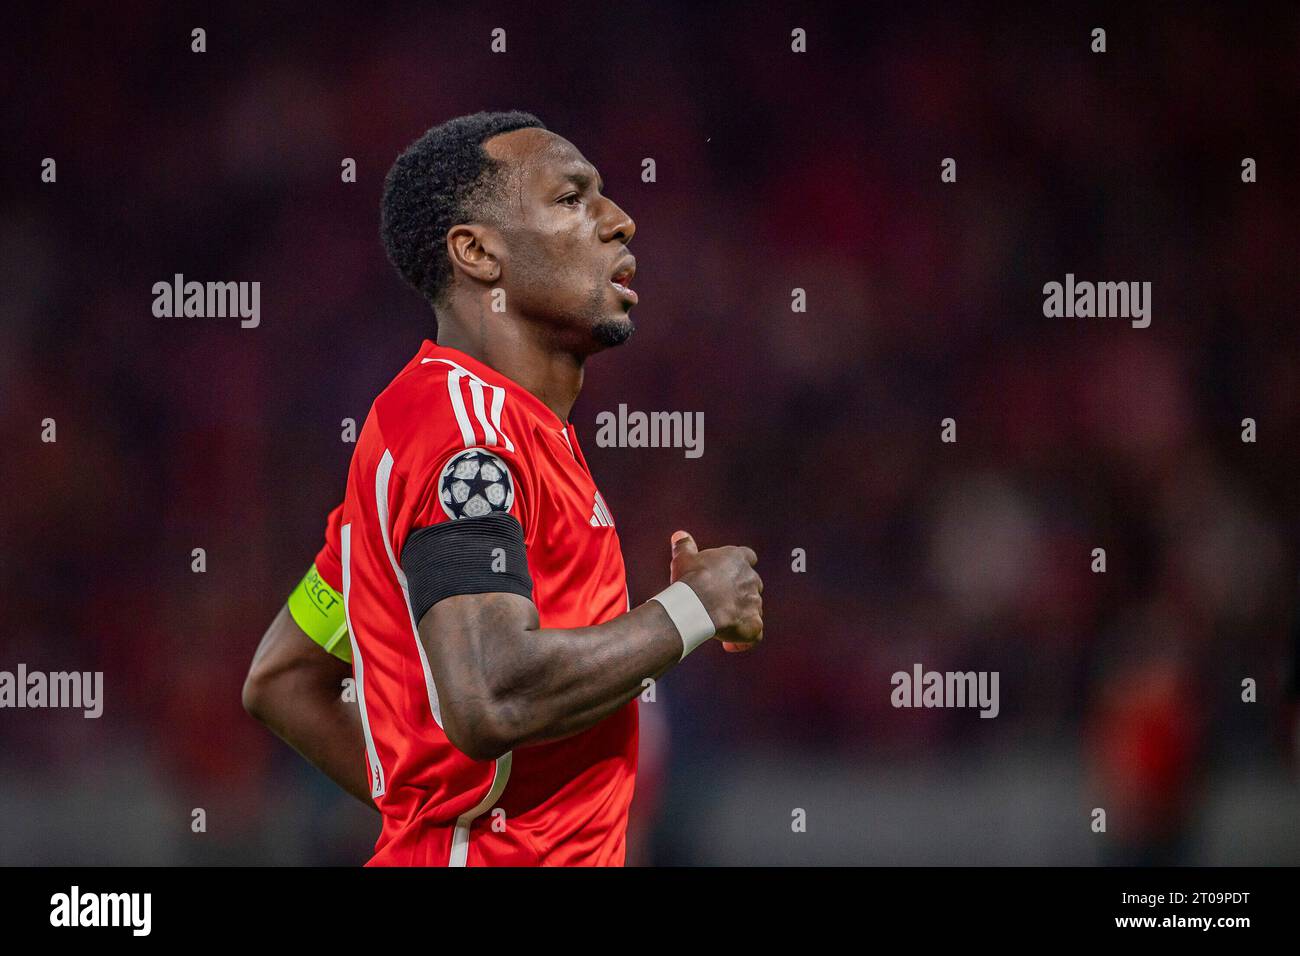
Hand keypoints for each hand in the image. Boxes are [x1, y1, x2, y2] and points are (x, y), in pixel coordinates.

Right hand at [669, 530, 762, 650]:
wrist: (696, 605)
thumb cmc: (689, 580)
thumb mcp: (683, 558)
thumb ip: (685, 546)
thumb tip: (679, 535)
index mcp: (737, 559)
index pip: (748, 557)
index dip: (740, 566)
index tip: (728, 574)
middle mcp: (751, 579)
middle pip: (752, 584)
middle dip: (740, 594)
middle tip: (719, 603)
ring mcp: (755, 602)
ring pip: (754, 609)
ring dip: (740, 616)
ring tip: (720, 626)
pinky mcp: (754, 624)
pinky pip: (754, 635)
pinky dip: (744, 640)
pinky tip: (728, 645)